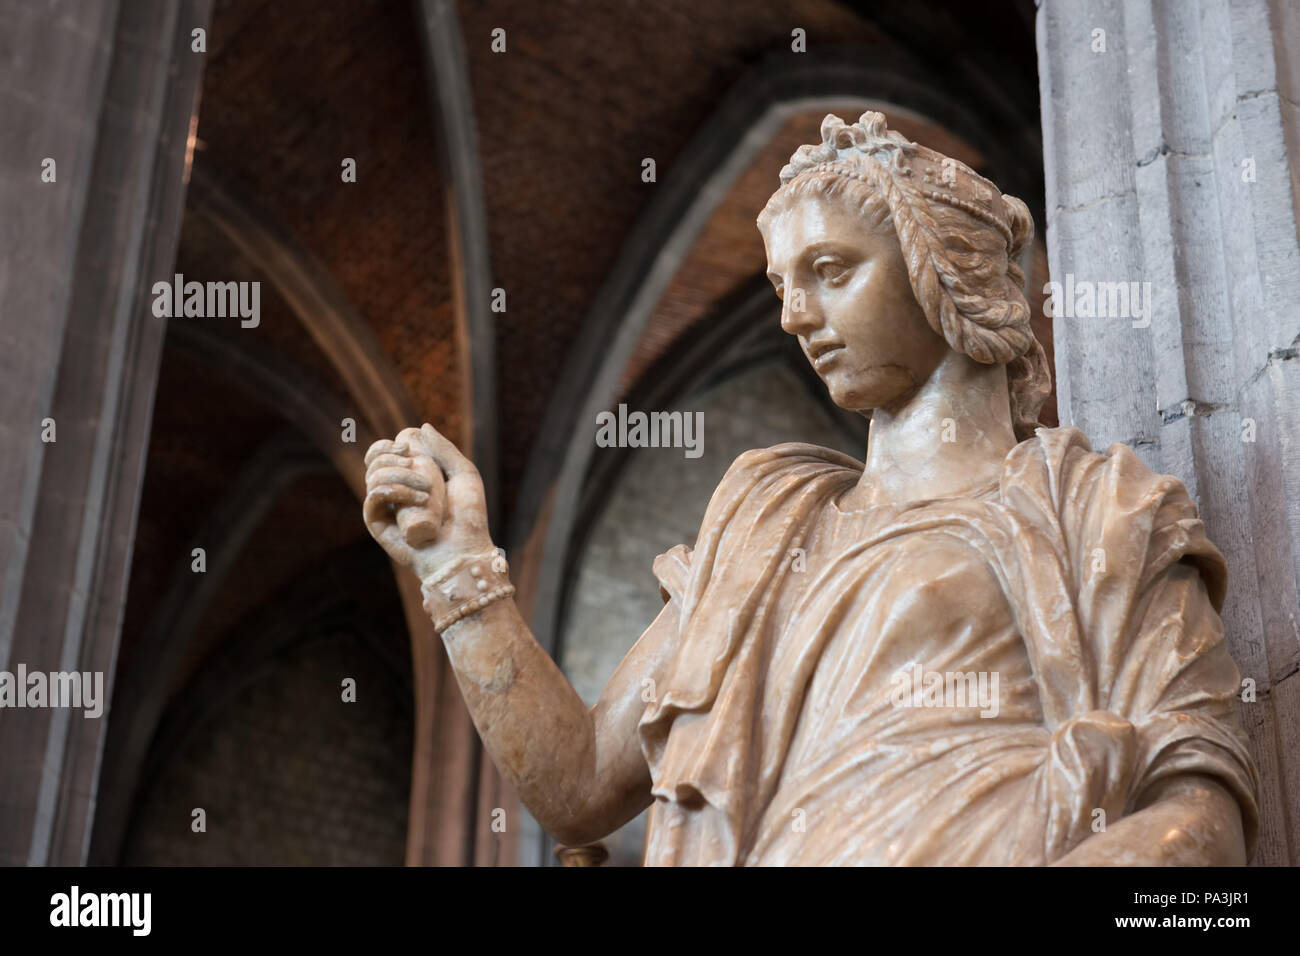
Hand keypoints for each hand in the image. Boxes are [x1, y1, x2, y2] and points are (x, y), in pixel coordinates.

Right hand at [363, 423, 493, 579]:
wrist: (466, 551)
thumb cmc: (469, 517)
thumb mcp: (464, 474)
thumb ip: (444, 449)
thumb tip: (421, 427)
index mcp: (407, 479)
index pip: (382, 454)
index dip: (387, 445)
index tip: (408, 447)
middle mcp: (392, 492)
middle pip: (374, 461)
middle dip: (392, 456)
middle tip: (418, 468)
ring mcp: (384, 508)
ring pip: (374, 475)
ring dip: (400, 475)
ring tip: (427, 491)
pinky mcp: (377, 524)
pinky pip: (373, 497)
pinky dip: (393, 490)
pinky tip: (416, 497)